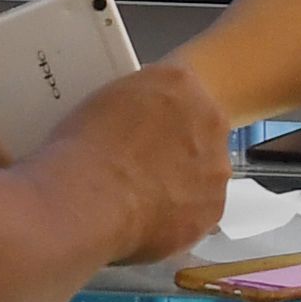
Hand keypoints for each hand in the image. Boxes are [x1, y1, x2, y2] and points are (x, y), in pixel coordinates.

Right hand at [27, 60, 228, 265]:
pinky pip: (198, 212)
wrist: (88, 200)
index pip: (184, 90)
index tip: (146, 129)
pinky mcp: (213, 208)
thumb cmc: (83, 149)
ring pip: (203, 174)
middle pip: (201, 131)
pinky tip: (146, 219)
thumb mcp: (106, 102)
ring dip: (180, 184)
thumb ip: (136, 104)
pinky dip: (177, 217)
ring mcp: (216, 166)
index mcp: (182, 82)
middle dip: (177, 149)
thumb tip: (136, 120)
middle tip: (140, 166)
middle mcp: (209, 120)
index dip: (164, 113)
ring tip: (138, 198)